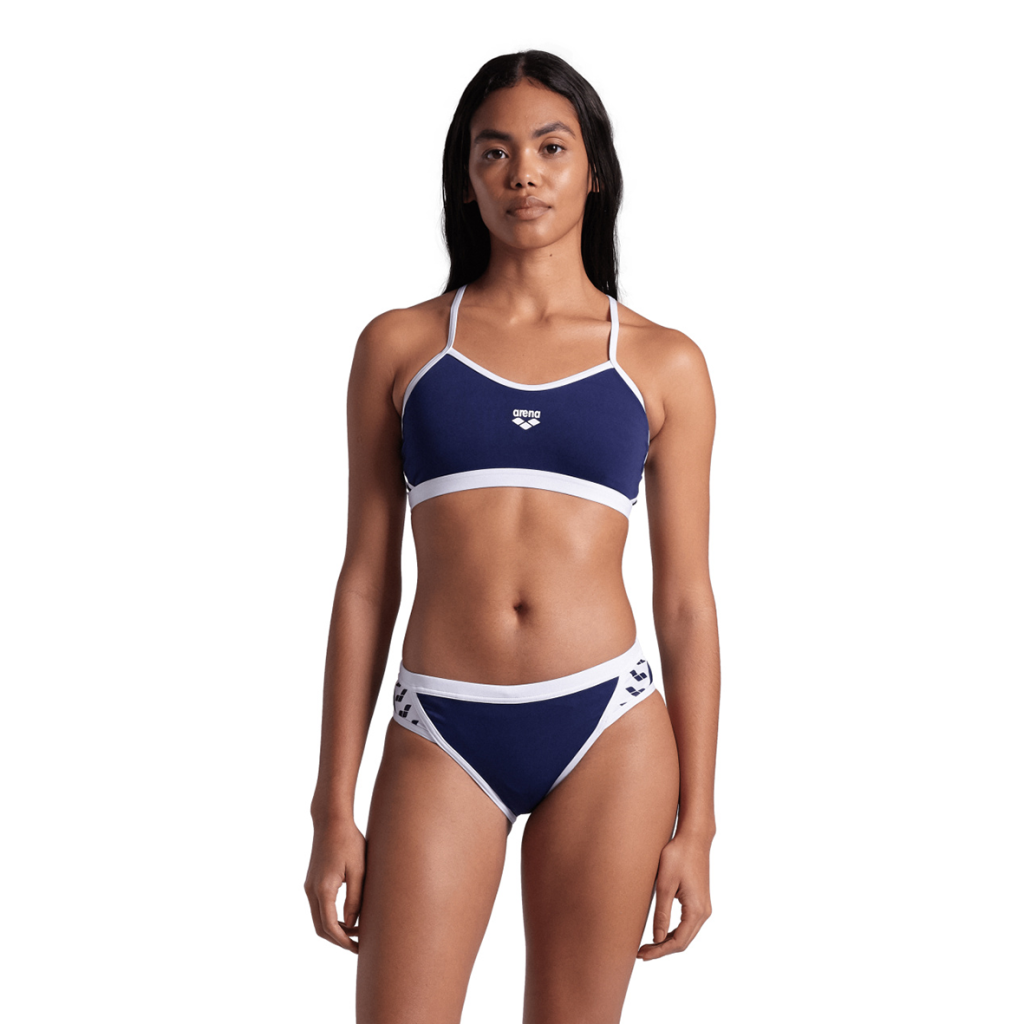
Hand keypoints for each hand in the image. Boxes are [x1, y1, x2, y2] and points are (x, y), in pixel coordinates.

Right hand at [304, 817, 365, 952]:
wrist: (330, 821)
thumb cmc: (348, 841)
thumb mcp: (358, 870)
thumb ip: (355, 898)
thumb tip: (352, 923)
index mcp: (323, 889)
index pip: (330, 927)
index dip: (344, 941)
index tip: (358, 949)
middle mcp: (311, 890)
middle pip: (320, 928)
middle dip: (338, 940)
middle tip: (358, 944)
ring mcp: (309, 886)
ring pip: (318, 919)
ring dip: (334, 930)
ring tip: (357, 931)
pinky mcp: (312, 882)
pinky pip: (319, 908)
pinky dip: (330, 918)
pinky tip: (348, 916)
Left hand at [636, 828, 712, 959]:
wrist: (694, 838)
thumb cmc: (678, 856)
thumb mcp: (665, 884)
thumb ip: (662, 913)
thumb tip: (658, 938)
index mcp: (696, 910)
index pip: (678, 942)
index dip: (659, 951)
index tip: (641, 954)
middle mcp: (704, 912)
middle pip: (683, 942)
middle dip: (662, 950)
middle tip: (640, 953)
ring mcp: (703, 907)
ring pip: (686, 935)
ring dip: (667, 942)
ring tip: (647, 945)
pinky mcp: (699, 901)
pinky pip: (688, 925)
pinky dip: (674, 932)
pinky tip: (660, 932)